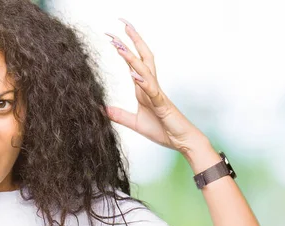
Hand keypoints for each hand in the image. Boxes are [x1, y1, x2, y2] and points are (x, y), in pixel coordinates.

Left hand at [105, 19, 210, 156]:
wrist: (183, 142)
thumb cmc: (163, 130)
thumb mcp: (136, 123)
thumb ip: (120, 116)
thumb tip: (101, 109)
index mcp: (143, 89)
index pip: (133, 64)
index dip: (123, 49)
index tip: (112, 36)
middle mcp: (151, 87)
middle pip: (142, 57)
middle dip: (133, 40)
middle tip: (122, 23)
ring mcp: (157, 94)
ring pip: (145, 70)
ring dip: (132, 57)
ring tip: (120, 44)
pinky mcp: (162, 105)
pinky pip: (152, 91)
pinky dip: (143, 82)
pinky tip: (133, 74)